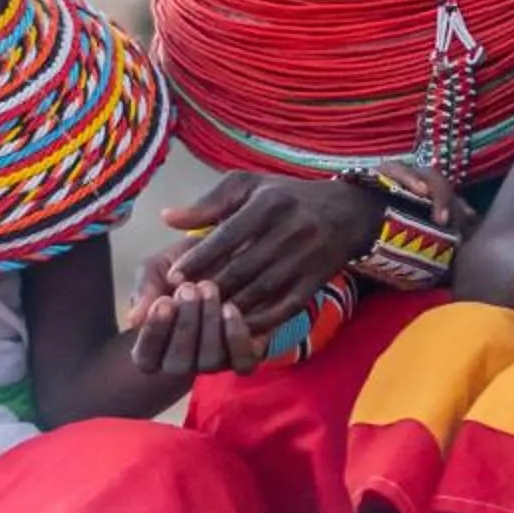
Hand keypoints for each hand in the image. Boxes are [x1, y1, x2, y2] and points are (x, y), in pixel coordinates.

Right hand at [127, 280, 263, 376]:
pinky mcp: (243, 355)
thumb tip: (134, 321)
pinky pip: (242, 362)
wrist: (221, 256)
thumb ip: (144, 291)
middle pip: (179, 363)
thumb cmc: (180, 268)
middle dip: (185, 325)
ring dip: (209, 324)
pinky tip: (230, 307)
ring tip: (209, 288)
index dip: (155, 333)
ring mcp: (213, 362)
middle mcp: (182, 363)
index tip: (163, 301)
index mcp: (154, 349)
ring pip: (210, 361)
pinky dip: (236, 337)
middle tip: (189, 288)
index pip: (147, 359)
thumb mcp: (156, 271)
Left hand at [137, 172, 382, 330]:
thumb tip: (167, 218)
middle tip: (181, 303)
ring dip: (230, 307)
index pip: (227, 236)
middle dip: (209, 288)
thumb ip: (207, 204)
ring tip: (202, 317)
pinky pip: (285, 307)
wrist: (346, 212)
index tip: (173, 276)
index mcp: (269, 203)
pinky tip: (237, 326)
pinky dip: (260, 320)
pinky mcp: (316, 282)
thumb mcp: (248, 187)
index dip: (198, 259)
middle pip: (242, 268)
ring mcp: (306, 259)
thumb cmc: (285, 197)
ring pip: (261, 291)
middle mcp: (290, 231)